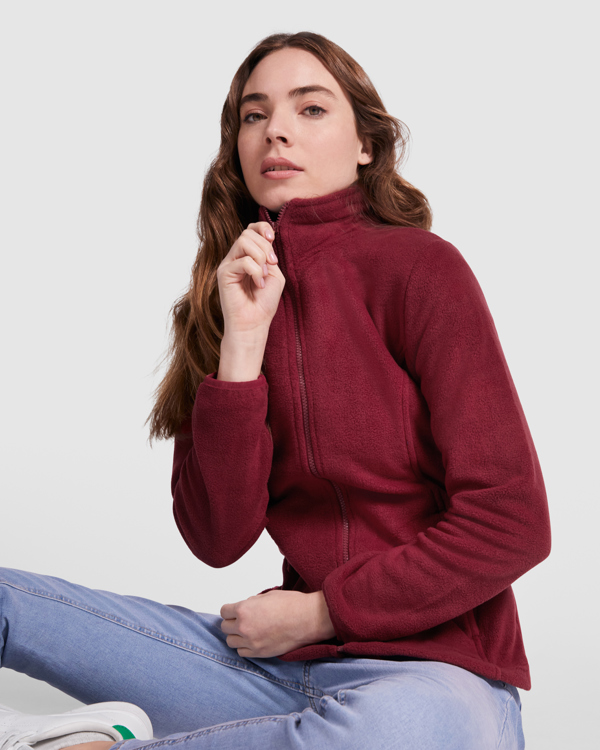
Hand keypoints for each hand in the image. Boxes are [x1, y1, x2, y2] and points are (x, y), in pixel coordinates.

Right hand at [216, 222, 285, 336]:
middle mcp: (235, 257)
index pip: (251, 229)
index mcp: (247, 256)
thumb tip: (265, 241)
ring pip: (244, 241)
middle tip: (271, 265)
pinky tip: (258, 284)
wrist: (254, 324)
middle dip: (265, 247)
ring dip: (261, 257)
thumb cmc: (263, 303)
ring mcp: (228, 264)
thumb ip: (270, 256)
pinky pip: (243, 261)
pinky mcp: (223, 273)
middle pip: (248, 233)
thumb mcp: (274, 274)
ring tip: (264, 275)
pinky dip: (256, 271)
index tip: (273, 240)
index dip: (263, 228)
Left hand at [220, 589, 336, 658]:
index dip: (230, 610)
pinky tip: (253, 640)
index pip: (224, 612)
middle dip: (232, 622)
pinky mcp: (259, 653)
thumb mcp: (266, 596)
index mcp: (244, 609)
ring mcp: (251, 642)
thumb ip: (251, 603)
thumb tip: (246, 608)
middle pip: (225, 627)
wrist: (307, 619)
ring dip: (236, 636)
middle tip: (241, 620)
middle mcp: (244, 627)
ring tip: (247, 631)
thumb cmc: (291, 605)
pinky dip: (245, 647)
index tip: (233, 611)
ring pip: (230, 641)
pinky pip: (242, 652)